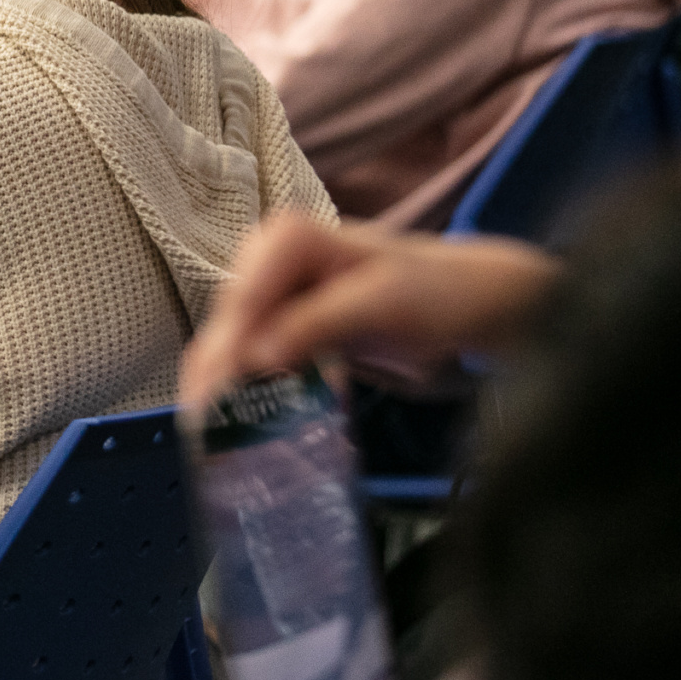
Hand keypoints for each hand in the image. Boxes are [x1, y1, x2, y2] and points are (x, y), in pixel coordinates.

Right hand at [180, 212, 557, 411]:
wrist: (473, 307)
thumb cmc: (434, 293)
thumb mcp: (378, 303)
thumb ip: (314, 324)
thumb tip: (251, 359)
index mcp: (285, 240)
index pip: (240, 302)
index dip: (222, 352)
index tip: (212, 403)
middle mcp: (268, 264)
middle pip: (226, 327)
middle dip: (213, 377)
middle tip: (207, 430)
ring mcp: (275, 300)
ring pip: (231, 349)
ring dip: (223, 392)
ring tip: (216, 438)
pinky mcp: (287, 333)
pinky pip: (253, 365)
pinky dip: (247, 394)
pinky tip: (241, 425)